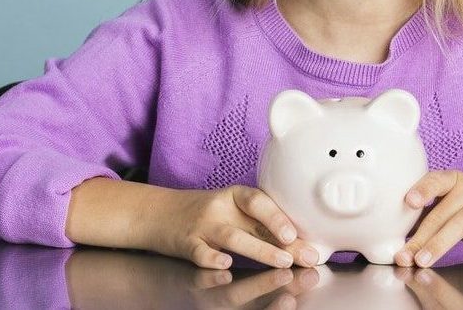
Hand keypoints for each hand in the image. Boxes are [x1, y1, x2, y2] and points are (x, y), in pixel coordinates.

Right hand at [148, 185, 320, 268]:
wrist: (159, 212)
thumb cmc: (206, 213)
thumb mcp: (231, 209)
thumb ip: (259, 222)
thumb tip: (300, 242)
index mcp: (235, 196)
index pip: (259, 201)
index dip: (278, 216)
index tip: (296, 233)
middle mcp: (220, 208)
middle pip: (253, 223)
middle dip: (281, 241)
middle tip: (303, 256)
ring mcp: (203, 226)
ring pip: (233, 238)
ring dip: (260, 251)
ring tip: (282, 262)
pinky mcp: (186, 244)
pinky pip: (200, 252)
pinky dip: (213, 260)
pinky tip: (227, 267)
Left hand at [394, 170, 462, 266]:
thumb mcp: (449, 212)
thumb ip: (425, 218)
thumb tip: (393, 234)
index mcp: (452, 180)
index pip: (433, 181)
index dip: (421, 190)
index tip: (408, 202)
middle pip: (443, 210)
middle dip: (422, 236)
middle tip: (408, 255)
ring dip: (442, 241)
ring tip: (426, 258)